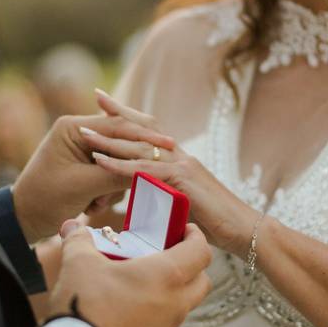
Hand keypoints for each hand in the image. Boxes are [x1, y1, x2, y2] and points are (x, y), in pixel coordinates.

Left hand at [12, 113, 175, 240]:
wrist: (22, 219)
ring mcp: (84, 148)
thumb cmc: (46, 200)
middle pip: (122, 140)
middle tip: (132, 183)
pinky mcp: (87, 164)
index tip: (170, 144)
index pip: (118, 126)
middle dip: (125, 167)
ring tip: (94, 205)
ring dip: (113, 185)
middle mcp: (79, 132)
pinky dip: (107, 190)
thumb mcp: (84, 186)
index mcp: (73, 128)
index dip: (145, 136)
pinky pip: (111, 172)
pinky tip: (92, 206)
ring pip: (120, 159)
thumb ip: (116, 174)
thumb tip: (151, 168)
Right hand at [48, 220, 211, 326]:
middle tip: (169, 252)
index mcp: (166, 276)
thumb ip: (79, 240)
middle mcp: (175, 302)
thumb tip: (71, 226)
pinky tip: (133, 303)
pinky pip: (168, 321)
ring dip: (176, 288)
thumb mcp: (78, 263)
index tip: (185, 229)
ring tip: (147, 278)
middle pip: (202, 279)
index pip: (201, 251)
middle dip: (193, 263)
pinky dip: (161, 309)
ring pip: (186, 302)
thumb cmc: (86, 304)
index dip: (196, 236)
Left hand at [82, 90, 256, 256]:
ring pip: (139, 148)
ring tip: (83, 132)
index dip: (130, 116)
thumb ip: (164, 197)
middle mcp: (180, 155)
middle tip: (96, 95)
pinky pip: (145, 170)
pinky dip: (120, 166)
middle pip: (144, 128)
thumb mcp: (184, 206)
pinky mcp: (183, 180)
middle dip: (118, 112)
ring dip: (109, 140)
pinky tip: (100, 162)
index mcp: (180, 159)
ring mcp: (182, 165)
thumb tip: (144, 201)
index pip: (151, 131)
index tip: (106, 102)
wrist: (245, 231)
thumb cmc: (216, 225)